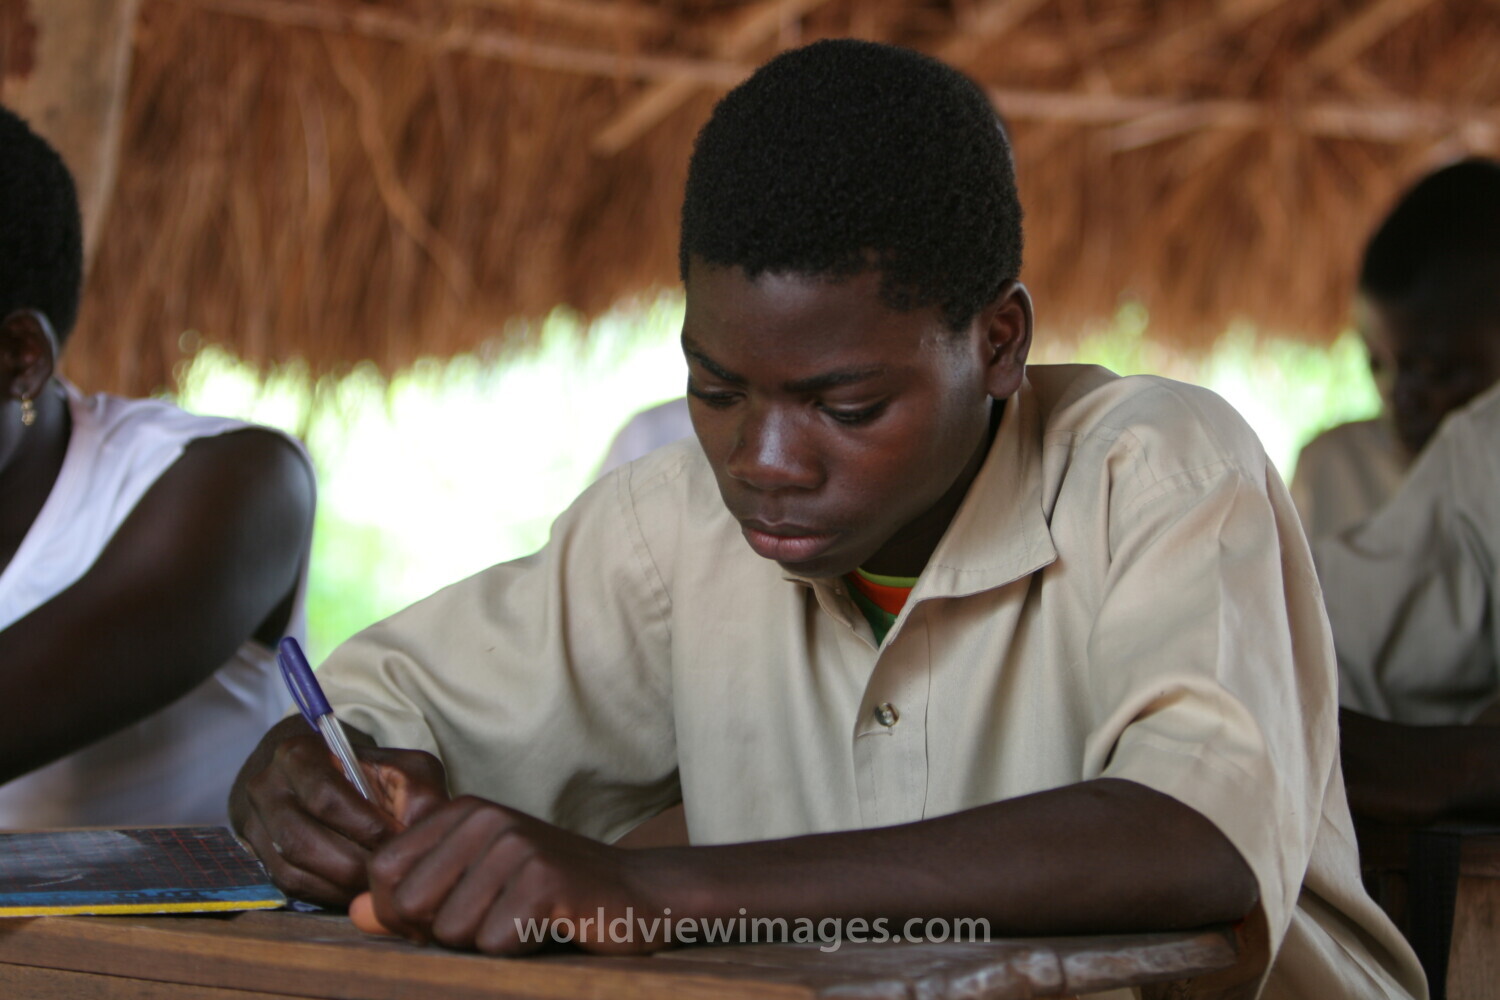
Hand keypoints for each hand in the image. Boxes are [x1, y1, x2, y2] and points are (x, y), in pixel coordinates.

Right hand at [235, 718, 449, 905]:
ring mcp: (257, 824)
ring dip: (342, 883)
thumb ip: (417, 792)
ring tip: (379, 886)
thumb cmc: (371, 774)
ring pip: (295, 868)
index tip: (400, 839)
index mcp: (298, 755)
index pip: (326, 797)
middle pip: (305, 840)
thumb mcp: (402, 768)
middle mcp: (267, 788)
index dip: (366, 825)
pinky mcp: (260, 857)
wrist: (325, 779)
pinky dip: (328, 893)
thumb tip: (417, 831)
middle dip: (355, 862)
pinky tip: (357, 891)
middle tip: (392, 873)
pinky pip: (292, 885)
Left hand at [355, 796, 665, 954]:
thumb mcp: (476, 885)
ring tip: (523, 921)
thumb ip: (415, 896)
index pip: (382, 871)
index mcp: (461, 812)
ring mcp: (516, 844)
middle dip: (440, 934)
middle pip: (408, 905)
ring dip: (486, 943)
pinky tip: (547, 927)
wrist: (635, 893)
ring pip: (451, 931)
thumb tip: (356, 913)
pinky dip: (519, 948)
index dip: (395, 913)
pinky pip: (494, 941)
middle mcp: (485, 818)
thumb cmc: (549, 893)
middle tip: (489, 924)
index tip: (436, 922)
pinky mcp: (545, 877)